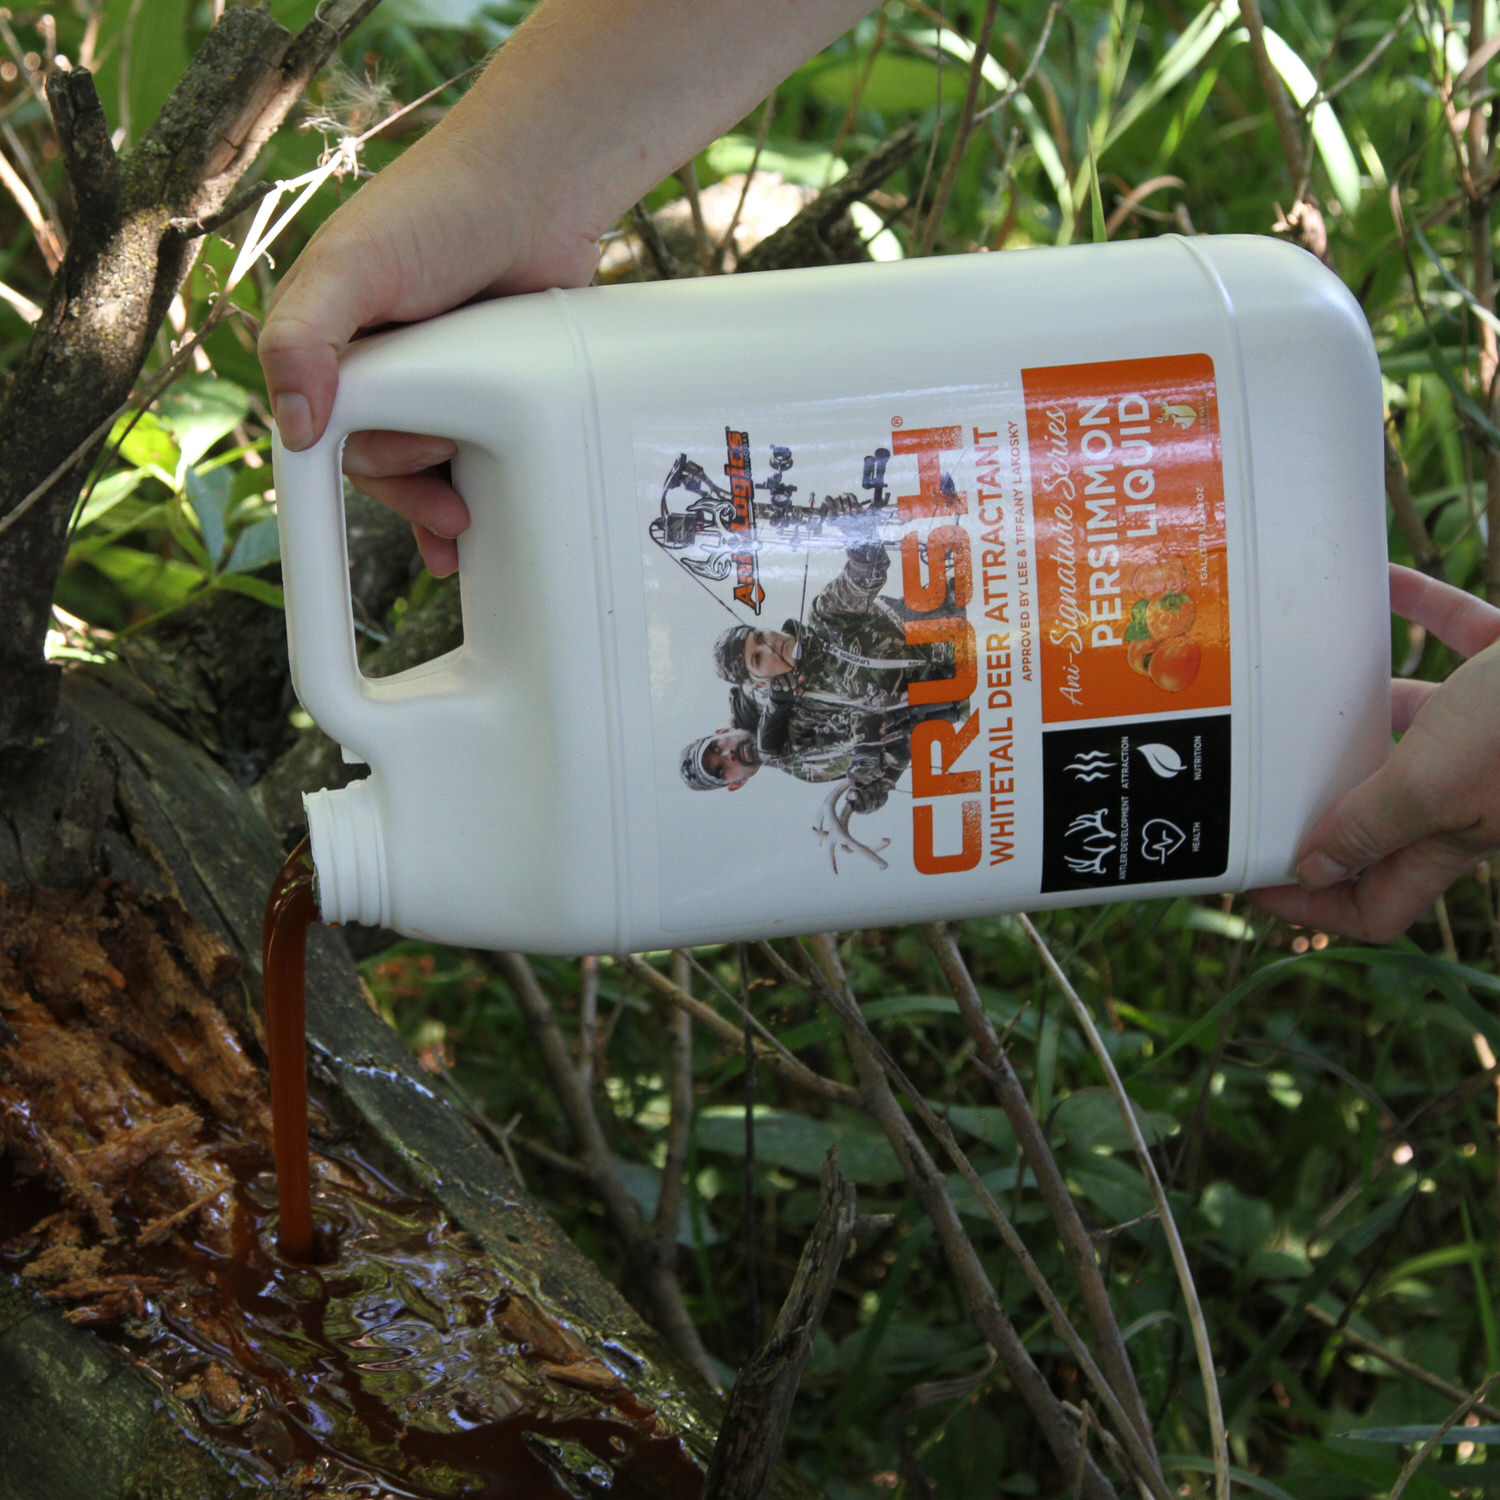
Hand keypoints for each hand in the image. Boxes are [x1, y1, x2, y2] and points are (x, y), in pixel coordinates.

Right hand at [258, 123, 599, 574]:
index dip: (326, 473)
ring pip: (422, 469)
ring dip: (435, 508)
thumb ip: (305, 336)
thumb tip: (294, 427)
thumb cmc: (436, 210)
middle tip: (444, 477)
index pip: (311, 430)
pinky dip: (469, 499)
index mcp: (328, 343)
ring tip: (462, 520)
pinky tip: (474, 533)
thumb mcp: (354, 265)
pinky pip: (471, 462)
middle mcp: (377, 368)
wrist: (538, 194)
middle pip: (373, 461)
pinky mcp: (489, 396)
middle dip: (405, 485)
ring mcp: (436, 386)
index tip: (334, 522)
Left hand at [1250, 564, 1499, 941]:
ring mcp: (1494, 730)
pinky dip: (1417, 611)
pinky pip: (1452, 635)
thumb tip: (1315, 870)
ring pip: (1413, 726)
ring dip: (1364, 706)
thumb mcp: (1433, 785)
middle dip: (1325, 798)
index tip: (1255, 881)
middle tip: (1260, 774)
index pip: (1378, 904)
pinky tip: (1380, 585)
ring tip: (1304, 684)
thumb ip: (1372, 826)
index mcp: (1449, 836)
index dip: (1316, 906)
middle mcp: (1468, 792)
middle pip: (1381, 815)